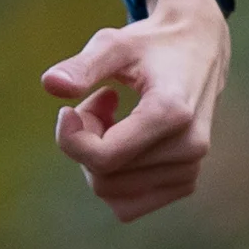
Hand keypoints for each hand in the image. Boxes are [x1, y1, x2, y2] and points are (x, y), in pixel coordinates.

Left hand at [40, 0, 230, 221]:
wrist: (199, 47)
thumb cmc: (150, 44)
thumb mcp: (114, 43)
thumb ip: (82, 65)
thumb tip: (49, 85)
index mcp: (171, 112)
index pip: (104, 158)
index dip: (71, 138)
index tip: (67, 110)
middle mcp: (188, 147)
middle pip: (104, 178)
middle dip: (86, 143)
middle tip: (99, 102)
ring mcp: (190, 169)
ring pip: (113, 194)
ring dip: (100, 158)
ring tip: (114, 117)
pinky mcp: (186, 181)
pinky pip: (128, 204)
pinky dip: (115, 176)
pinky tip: (125, 140)